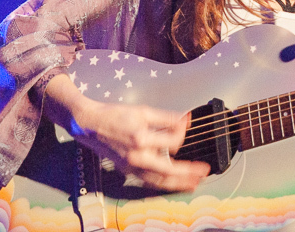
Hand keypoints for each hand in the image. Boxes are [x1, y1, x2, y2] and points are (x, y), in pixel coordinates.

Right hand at [70, 100, 210, 192]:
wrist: (90, 124)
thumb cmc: (115, 115)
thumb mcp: (143, 111)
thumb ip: (166, 118)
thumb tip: (186, 120)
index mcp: (141, 139)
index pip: (172, 142)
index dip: (182, 133)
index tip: (185, 125)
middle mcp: (137, 157)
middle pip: (168, 171)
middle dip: (189, 173)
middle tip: (204, 171)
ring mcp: (131, 167)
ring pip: (159, 181)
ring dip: (178, 183)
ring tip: (193, 183)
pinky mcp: (127, 170)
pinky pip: (148, 181)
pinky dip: (162, 184)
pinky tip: (171, 183)